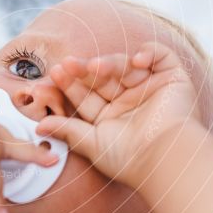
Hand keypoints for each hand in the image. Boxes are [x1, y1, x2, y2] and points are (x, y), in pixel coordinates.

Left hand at [35, 41, 201, 187]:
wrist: (166, 160)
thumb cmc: (130, 159)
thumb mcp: (93, 144)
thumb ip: (68, 131)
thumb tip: (39, 126)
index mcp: (112, 116)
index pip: (87, 95)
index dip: (70, 85)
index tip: (53, 76)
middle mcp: (131, 100)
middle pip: (103, 77)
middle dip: (83, 70)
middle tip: (66, 65)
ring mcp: (151, 87)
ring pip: (125, 65)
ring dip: (109, 63)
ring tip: (94, 66)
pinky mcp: (173, 79)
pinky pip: (160, 55)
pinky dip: (149, 53)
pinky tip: (136, 61)